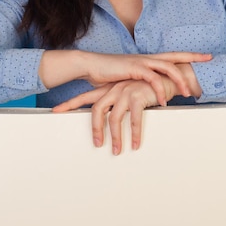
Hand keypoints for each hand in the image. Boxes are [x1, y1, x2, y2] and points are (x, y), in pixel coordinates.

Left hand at [53, 73, 181, 154]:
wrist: (169, 74)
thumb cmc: (150, 86)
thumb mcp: (131, 93)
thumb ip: (120, 104)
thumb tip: (112, 121)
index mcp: (110, 88)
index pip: (85, 97)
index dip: (70, 104)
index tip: (56, 111)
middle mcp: (115, 89)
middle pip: (97, 110)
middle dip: (95, 129)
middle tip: (97, 144)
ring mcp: (126, 92)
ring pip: (114, 119)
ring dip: (116, 137)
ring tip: (118, 150)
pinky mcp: (139, 96)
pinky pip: (134, 120)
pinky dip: (134, 134)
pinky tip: (135, 143)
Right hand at [80, 51, 209, 106]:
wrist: (91, 66)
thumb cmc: (108, 74)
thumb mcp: (129, 78)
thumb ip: (142, 83)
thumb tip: (151, 92)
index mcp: (148, 60)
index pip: (173, 55)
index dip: (190, 54)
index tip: (206, 55)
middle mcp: (147, 58)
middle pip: (176, 56)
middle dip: (193, 57)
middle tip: (209, 60)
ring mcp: (141, 62)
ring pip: (167, 67)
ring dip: (179, 80)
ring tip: (188, 93)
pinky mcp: (133, 68)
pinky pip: (152, 79)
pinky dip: (160, 90)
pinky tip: (164, 100)